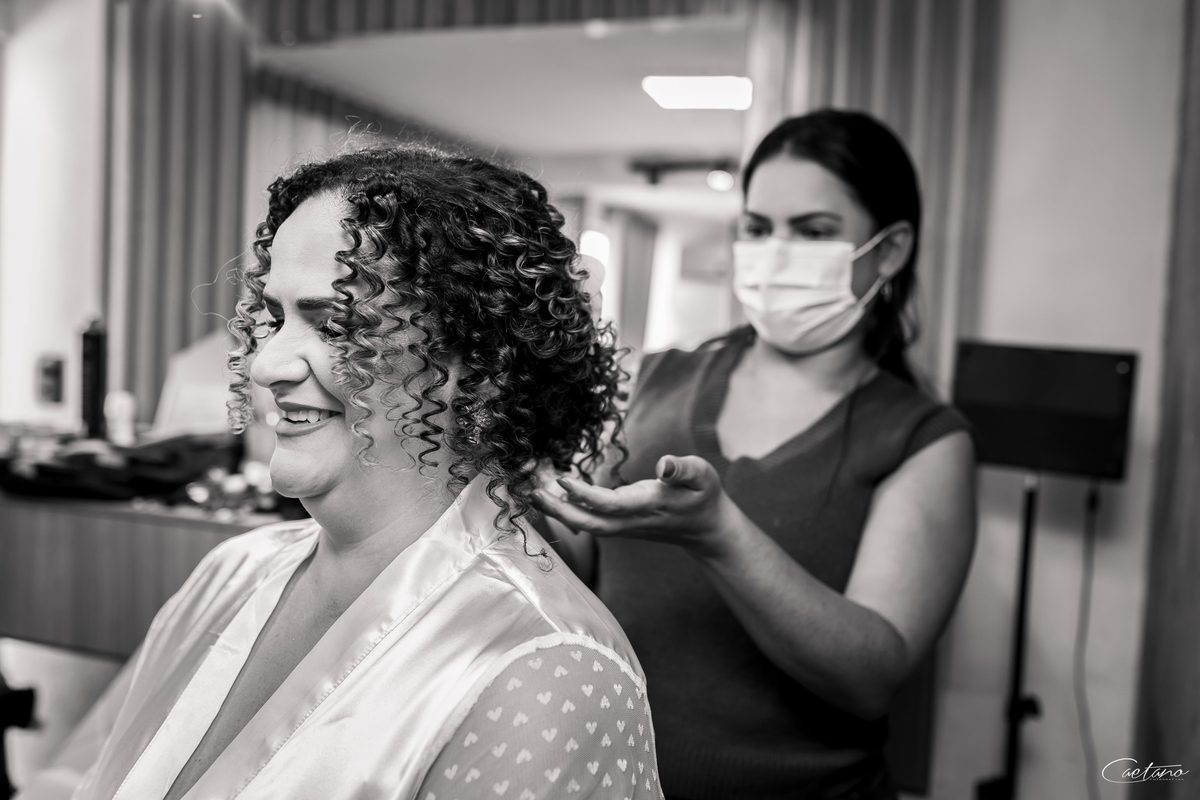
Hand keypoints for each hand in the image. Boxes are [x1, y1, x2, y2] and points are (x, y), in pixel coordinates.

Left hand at [531, 454, 737, 555]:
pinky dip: (570, 511)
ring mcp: (625, 526)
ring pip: (587, 525)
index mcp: (650, 505)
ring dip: (559, 512)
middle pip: (590, 523)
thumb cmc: (703, 495)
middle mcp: (632, 520)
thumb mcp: (703, 475)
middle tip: (532, 493)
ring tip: (535, 494)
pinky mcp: (620, 525)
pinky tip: (553, 497)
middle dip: (559, 511)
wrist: (706, 527)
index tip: (562, 480)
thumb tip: (664, 465)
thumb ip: (684, 469)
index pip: (611, 505)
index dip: (585, 495)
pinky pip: (591, 521)